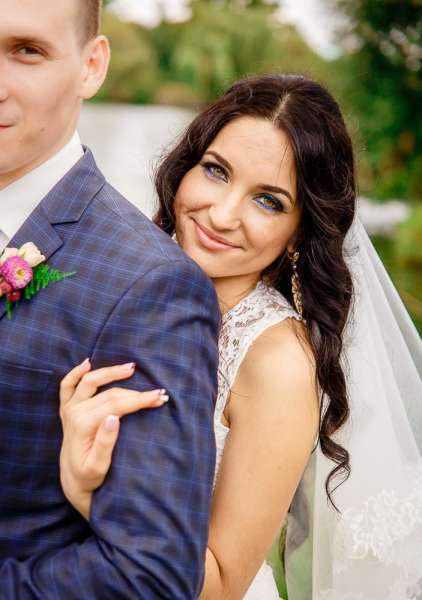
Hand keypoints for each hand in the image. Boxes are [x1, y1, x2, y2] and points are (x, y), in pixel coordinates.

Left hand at [59, 359, 168, 519]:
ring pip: (90, 382)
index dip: (140, 400)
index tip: (160, 398)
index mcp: (83, 425)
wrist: (73, 480)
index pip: (117, 405)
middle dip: (136, 392)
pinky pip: (67, 385)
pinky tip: (87, 363)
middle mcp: (74, 412)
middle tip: (159, 392)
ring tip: (132, 367)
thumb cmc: (89, 476)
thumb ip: (105, 443)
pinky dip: (75, 372)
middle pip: (110, 393)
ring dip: (111, 372)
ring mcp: (69, 408)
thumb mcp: (98, 467)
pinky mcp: (67, 408)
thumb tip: (114, 418)